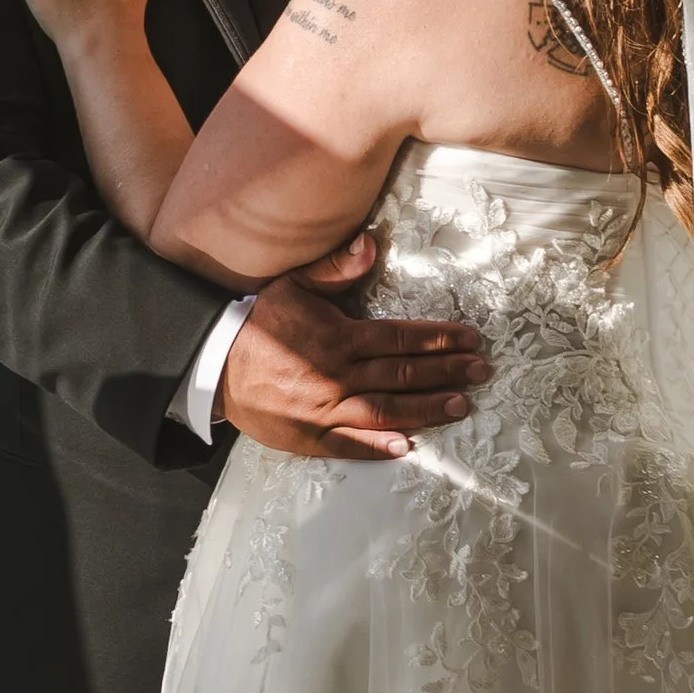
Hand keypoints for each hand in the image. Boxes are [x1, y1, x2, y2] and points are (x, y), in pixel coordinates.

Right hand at [220, 235, 489, 461]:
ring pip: (386, 412)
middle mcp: (337, 376)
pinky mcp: (310, 438)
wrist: (214, 368)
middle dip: (446, 373)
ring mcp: (324, 411)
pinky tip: (407, 446)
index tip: (469, 340)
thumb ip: (336, 269)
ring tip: (460, 406)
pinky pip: (350, 446)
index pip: (400, 338)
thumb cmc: (260, 325)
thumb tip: (370, 244)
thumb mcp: (293, 285)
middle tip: (479, 371)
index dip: (439, 339)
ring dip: (427, 410)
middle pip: (402, 375)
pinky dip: (379, 447)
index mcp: (338, 338)